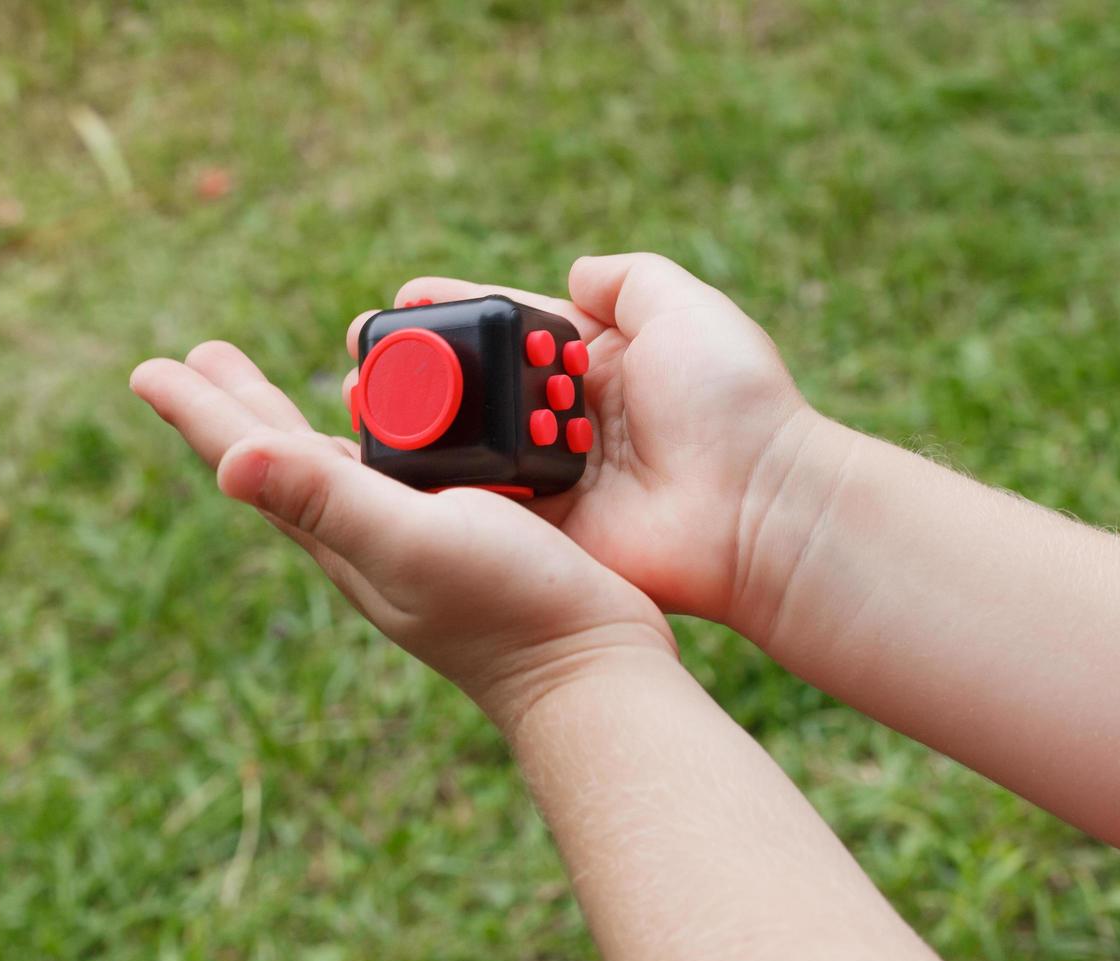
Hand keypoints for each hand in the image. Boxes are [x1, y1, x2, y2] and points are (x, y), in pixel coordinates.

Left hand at [129, 344, 674, 728]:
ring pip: (343, 461)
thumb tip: (228, 461)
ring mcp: (416, 538)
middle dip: (242, 403)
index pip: (253, 458)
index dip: (201, 410)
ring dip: (305, 416)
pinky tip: (404, 431)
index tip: (151, 369)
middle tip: (203, 358)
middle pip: (286, 455)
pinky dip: (386, 433)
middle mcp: (368, 533)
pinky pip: (406, 469)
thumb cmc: (509, 608)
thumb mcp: (412, 541)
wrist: (595, 669)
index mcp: (342, 529)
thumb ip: (329, 500)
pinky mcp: (468, 533)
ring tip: (285, 387)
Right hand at [344, 253, 816, 620]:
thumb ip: (628, 280)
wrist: (758, 503)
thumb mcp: (685, 309)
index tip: (402, 298)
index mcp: (603, 361)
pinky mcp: (553, 528)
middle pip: (482, 387)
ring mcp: (560, 474)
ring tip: (362, 402)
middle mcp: (573, 416)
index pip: (514, 329)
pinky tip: (387, 466)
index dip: (458, 313)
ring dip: (419, 426)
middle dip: (422, 371)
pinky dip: (444, 487)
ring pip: (475, 443)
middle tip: (361, 354)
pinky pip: (488, 503)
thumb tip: (574, 274)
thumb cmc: (731, 401)